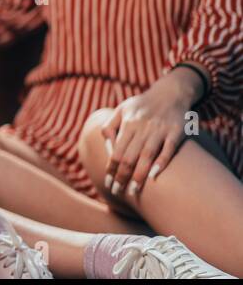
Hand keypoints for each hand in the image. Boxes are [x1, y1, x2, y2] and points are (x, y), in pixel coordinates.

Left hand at [101, 70, 199, 198]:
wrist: (170, 92)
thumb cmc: (141, 105)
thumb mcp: (121, 109)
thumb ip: (110, 127)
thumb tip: (107, 149)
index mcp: (128, 122)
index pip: (116, 151)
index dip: (111, 169)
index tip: (108, 184)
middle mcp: (143, 127)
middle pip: (129, 156)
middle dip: (122, 176)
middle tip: (118, 192)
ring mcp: (160, 130)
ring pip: (147, 155)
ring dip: (139, 175)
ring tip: (133, 191)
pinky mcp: (177, 132)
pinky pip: (168, 149)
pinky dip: (161, 163)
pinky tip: (154, 177)